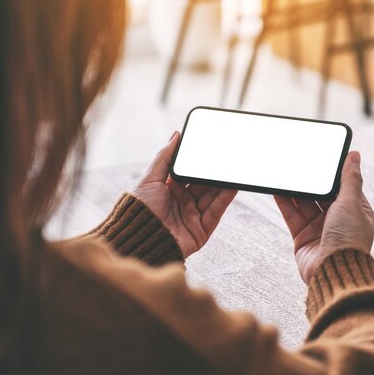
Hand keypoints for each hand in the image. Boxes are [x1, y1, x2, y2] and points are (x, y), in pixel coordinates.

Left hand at [132, 131, 237, 257]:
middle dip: (214, 173)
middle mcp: (182, 203)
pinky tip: (233, 185)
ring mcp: (193, 217)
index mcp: (169, 191)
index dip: (199, 163)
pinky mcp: (201, 231)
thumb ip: (165, 156)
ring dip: (224, 183)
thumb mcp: (150, 178)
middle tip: (226, 158)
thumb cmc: (139, 210)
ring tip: (234, 169)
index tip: (211, 150)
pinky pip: (216, 211)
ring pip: (213, 197)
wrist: (139, 239)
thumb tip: (176, 135)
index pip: (189, 174)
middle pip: (203, 185)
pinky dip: (226, 198)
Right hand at [274, 151, 373, 282]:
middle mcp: (339, 220)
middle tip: (300, 164)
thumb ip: (350, 178)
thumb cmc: (349, 240)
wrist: (332, 272)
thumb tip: (354, 155)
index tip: (322, 158)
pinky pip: (293, 215)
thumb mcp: (351, 202)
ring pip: (305, 203)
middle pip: (322, 195)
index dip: (333, 173)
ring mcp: (320, 229)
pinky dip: (285, 202)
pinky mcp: (303, 238)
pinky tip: (278, 189)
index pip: (344, 186)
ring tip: (286, 173)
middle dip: (312, 181)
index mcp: (357, 212)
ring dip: (296, 190)